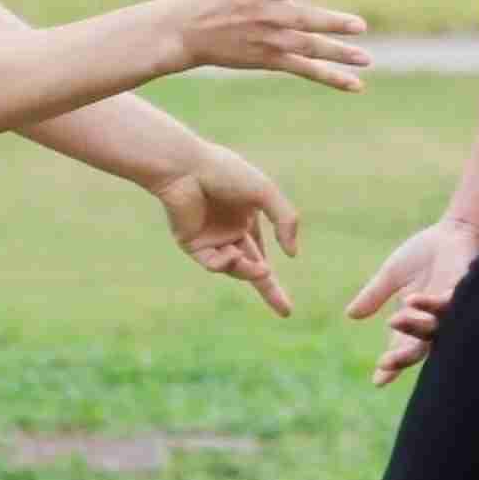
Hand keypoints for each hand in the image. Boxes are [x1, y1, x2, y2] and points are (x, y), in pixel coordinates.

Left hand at [156, 147, 302, 316]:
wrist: (186, 169)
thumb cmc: (225, 173)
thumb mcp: (265, 193)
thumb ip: (286, 220)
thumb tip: (293, 254)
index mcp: (246, 217)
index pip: (262, 252)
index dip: (272, 273)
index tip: (286, 300)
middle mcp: (228, 231)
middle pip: (251, 268)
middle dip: (268, 289)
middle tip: (286, 311)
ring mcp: (210, 239)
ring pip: (235, 267)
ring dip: (249, 271)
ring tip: (262, 271)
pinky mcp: (192, 245)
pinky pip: (214, 263)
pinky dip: (227, 264)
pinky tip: (232, 254)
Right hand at [170, 0, 370, 89]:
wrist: (182, 30)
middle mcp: (266, 14)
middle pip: (303, 20)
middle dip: (331, 24)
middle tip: (359, 25)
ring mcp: (269, 39)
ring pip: (309, 47)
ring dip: (338, 54)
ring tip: (366, 58)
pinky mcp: (269, 59)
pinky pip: (304, 69)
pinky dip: (330, 77)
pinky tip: (355, 84)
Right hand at [349, 214, 478, 387]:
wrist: (452, 232)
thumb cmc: (425, 254)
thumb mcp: (392, 275)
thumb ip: (374, 295)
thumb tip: (351, 315)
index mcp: (415, 320)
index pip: (401, 349)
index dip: (392, 366)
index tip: (378, 381)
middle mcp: (433, 320)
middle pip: (419, 349)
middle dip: (402, 358)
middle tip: (385, 363)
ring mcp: (448, 308)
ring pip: (432, 330)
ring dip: (412, 327)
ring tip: (392, 321)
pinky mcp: (460, 290)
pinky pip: (445, 303)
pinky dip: (428, 304)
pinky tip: (411, 300)